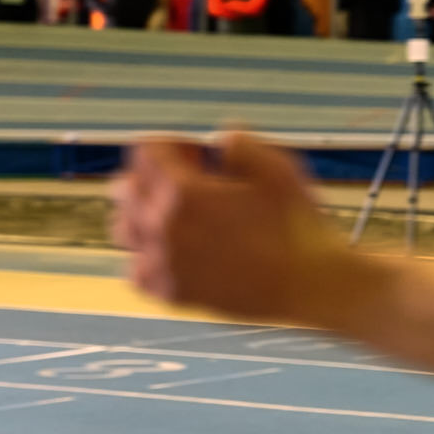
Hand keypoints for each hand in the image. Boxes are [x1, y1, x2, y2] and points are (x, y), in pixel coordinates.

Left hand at [113, 132, 345, 321]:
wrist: (310, 285)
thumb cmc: (298, 224)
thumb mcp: (276, 166)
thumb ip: (238, 142)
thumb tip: (218, 139)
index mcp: (183, 193)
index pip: (144, 151)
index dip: (173, 145)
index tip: (200, 154)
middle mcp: (163, 228)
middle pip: (126, 187)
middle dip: (153, 176)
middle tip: (191, 182)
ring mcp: (165, 264)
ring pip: (124, 229)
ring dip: (143, 215)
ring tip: (176, 216)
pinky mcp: (173, 294)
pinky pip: (136, 271)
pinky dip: (146, 257)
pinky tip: (173, 251)